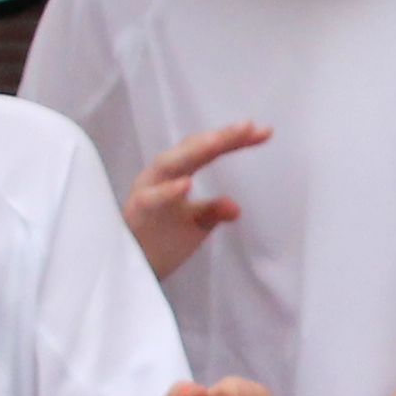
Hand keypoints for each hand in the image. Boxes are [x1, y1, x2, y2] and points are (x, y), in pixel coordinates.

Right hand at [119, 121, 269, 283]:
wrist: (131, 268)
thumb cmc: (160, 239)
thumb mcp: (196, 224)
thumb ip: (214, 210)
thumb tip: (237, 208)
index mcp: (175, 172)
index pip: (207, 150)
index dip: (233, 140)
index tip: (265, 132)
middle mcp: (160, 175)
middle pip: (192, 150)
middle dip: (220, 138)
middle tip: (249, 127)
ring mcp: (147, 190)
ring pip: (170, 164)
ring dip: (195, 152)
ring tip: (219, 141)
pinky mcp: (138, 211)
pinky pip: (152, 198)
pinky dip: (168, 191)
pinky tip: (187, 184)